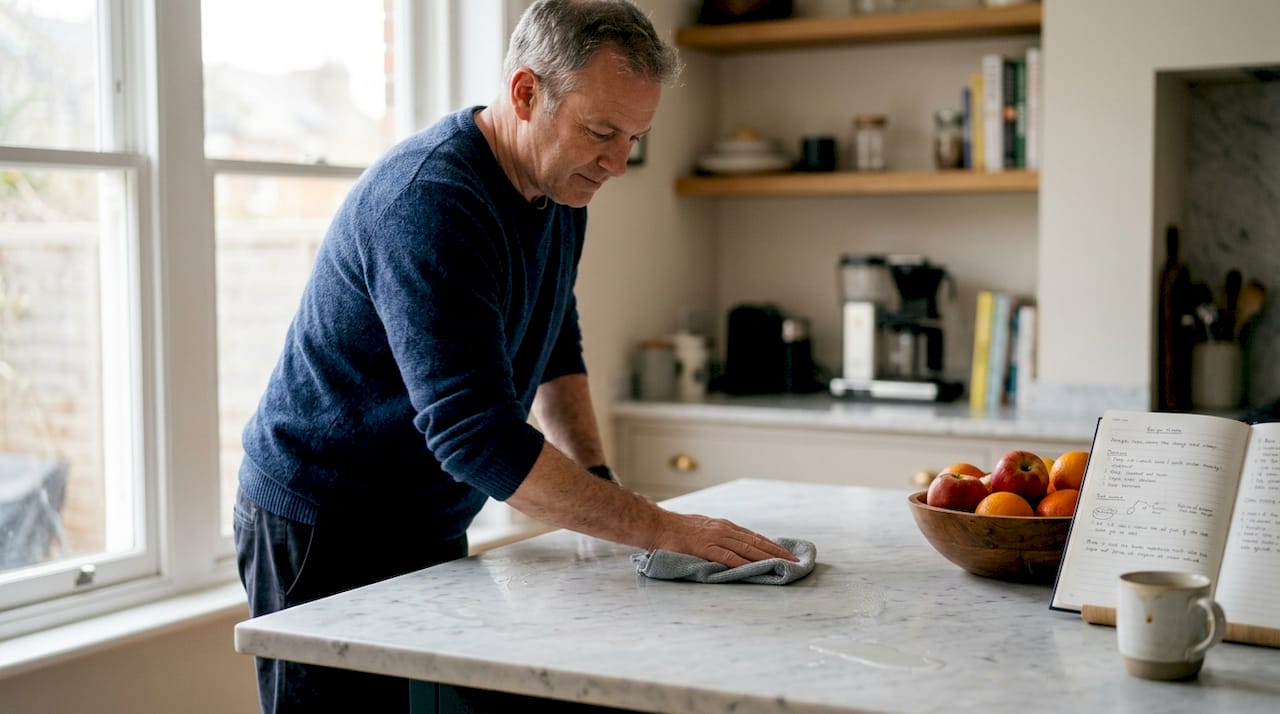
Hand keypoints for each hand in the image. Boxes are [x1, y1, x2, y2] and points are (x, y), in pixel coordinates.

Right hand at [657, 513, 797, 567]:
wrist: (657, 525)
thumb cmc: (676, 531)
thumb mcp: (703, 530)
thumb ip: (717, 539)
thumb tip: (732, 549)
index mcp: (724, 526)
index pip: (754, 537)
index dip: (772, 545)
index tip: (787, 553)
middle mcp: (724, 530)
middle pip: (756, 542)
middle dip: (777, 552)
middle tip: (794, 561)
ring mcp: (715, 538)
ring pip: (747, 548)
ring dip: (767, 558)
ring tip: (782, 565)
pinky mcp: (706, 547)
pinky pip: (727, 556)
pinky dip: (742, 563)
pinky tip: (754, 569)